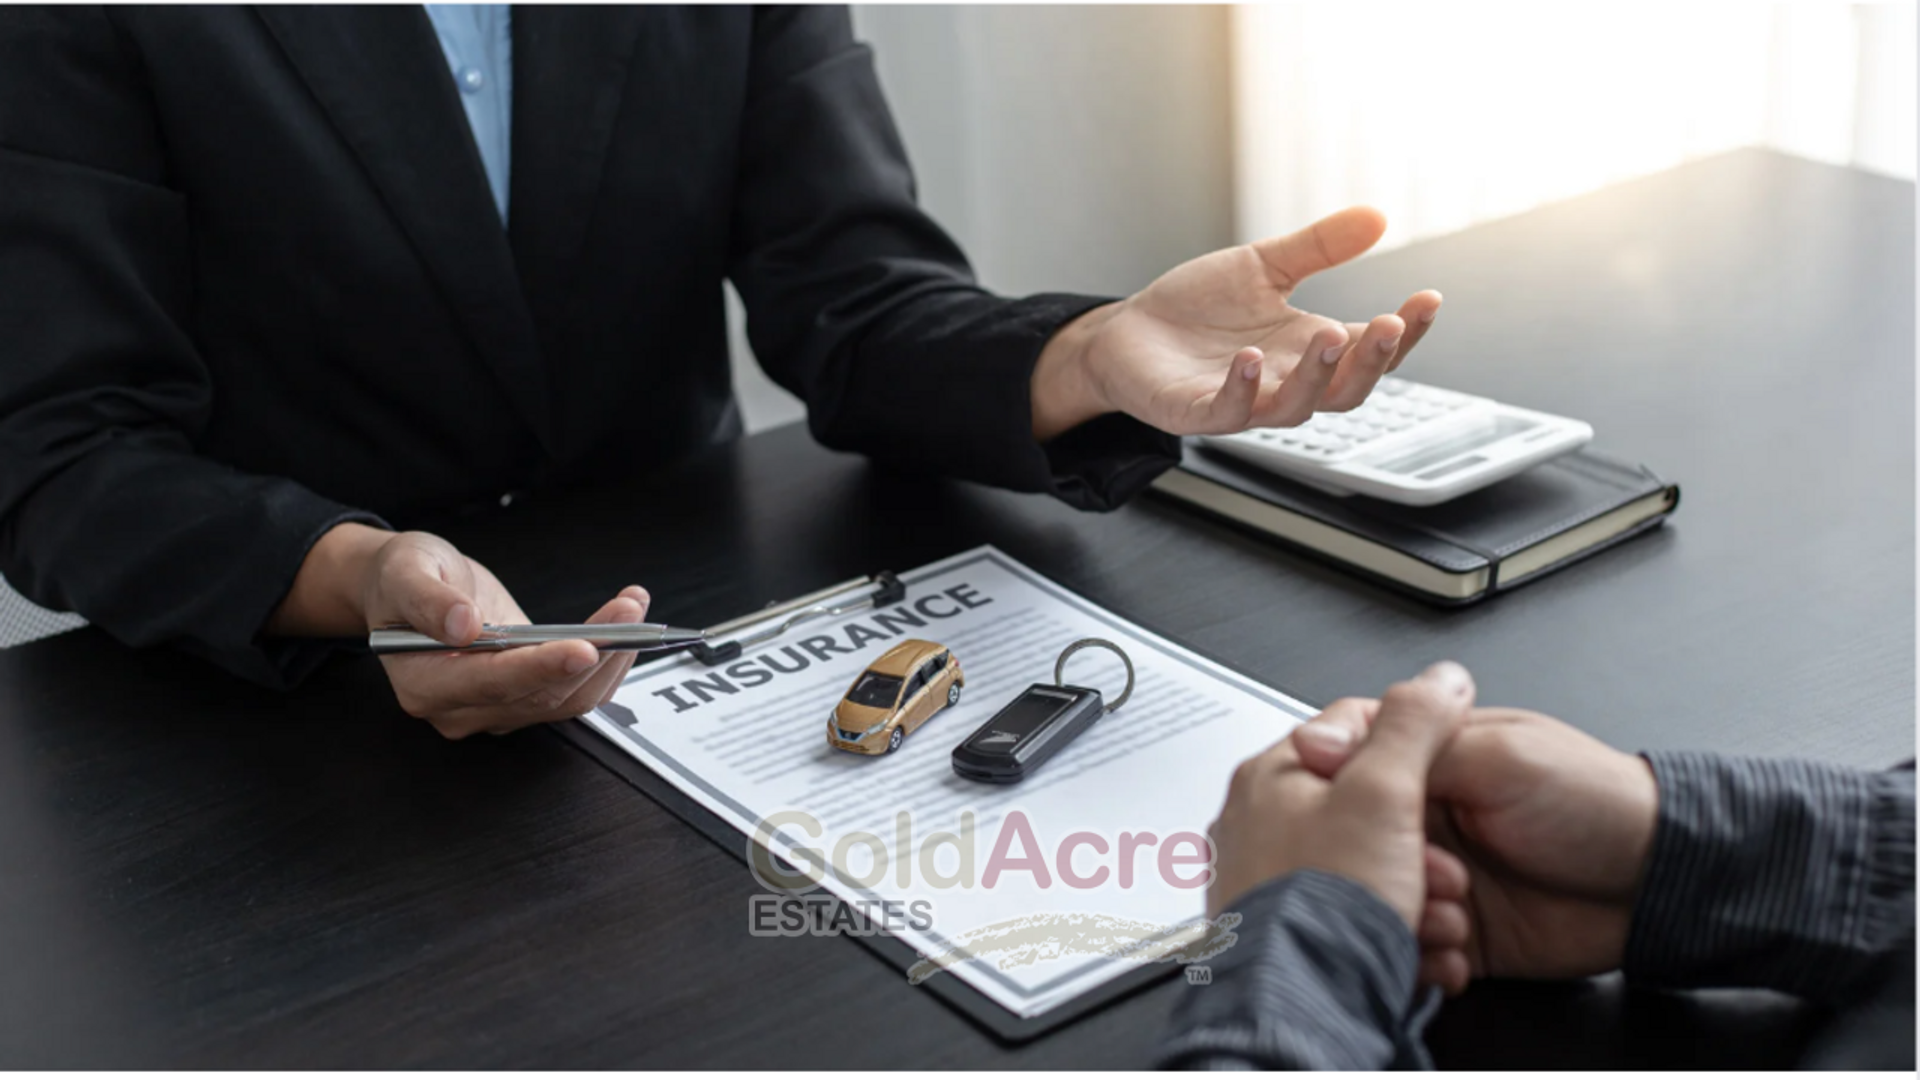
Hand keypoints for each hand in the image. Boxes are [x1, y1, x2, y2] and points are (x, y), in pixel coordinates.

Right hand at [267, 524, 649, 738]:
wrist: (412, 588)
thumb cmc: (402, 578)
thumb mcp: (405, 571)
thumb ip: (427, 599)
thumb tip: (462, 625)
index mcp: (424, 684)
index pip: (491, 684)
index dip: (540, 669)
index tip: (583, 648)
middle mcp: (462, 708)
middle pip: (541, 696)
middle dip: (592, 654)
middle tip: (627, 611)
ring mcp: (497, 708)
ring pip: (568, 699)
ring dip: (611, 657)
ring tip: (632, 606)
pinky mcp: (526, 696)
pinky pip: (577, 691)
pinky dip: (608, 660)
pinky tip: (624, 620)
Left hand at [1030, 206, 1442, 440]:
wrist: (1127, 332)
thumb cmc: (1197, 310)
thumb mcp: (1263, 267)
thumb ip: (1318, 247)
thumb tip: (1377, 215)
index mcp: (1307, 350)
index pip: (1370, 351)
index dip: (1405, 332)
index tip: (1429, 298)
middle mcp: (1282, 382)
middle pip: (1346, 391)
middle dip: (1372, 361)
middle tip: (1388, 324)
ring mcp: (1240, 402)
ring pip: (1294, 408)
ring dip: (1315, 376)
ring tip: (1328, 337)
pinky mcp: (1192, 411)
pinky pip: (1224, 413)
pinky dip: (1240, 390)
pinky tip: (1249, 358)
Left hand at [1206, 662, 1475, 927]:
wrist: (1302, 1005)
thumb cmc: (1323, 904)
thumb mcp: (1383, 792)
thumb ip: (1413, 727)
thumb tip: (1439, 678)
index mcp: (1270, 776)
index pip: (1350, 729)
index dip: (1410, 748)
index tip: (1442, 775)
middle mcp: (1257, 825)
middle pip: (1366, 809)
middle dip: (1420, 843)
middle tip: (1436, 872)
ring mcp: (1269, 884)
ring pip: (1368, 869)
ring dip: (1416, 894)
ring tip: (1428, 917)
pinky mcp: (1289, 936)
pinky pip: (1356, 920)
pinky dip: (1395, 933)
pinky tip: (1415, 951)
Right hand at [1293, 693, 1659, 992]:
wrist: (1656, 881)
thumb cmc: (1595, 802)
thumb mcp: (1500, 756)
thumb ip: (1418, 747)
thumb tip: (1328, 739)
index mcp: (1431, 758)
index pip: (1348, 758)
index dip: (1331, 781)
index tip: (1333, 802)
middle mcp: (1424, 816)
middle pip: (1351, 835)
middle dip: (1372, 859)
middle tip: (1419, 867)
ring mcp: (1435, 875)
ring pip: (1373, 896)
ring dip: (1401, 910)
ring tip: (1450, 911)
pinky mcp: (1453, 931)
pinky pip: (1410, 947)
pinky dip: (1421, 955)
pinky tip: (1452, 949)